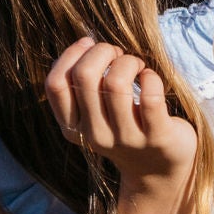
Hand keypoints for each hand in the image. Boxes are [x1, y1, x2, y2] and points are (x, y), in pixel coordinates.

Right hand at [43, 37, 197, 183]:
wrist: (158, 170)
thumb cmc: (124, 127)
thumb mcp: (93, 114)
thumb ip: (81, 87)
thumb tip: (84, 43)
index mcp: (72, 127)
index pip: (55, 84)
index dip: (71, 54)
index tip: (90, 45)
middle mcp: (94, 135)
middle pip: (84, 75)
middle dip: (102, 51)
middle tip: (118, 54)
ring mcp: (125, 138)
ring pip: (115, 82)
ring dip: (128, 62)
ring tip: (137, 66)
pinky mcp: (156, 137)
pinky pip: (150, 96)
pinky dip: (151, 77)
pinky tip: (151, 79)